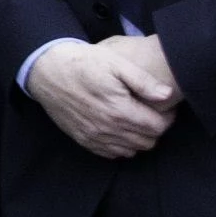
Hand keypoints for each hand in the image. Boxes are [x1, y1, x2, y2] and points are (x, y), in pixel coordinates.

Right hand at [27, 40, 179, 158]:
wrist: (47, 70)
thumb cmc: (84, 63)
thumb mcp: (116, 62)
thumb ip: (144, 81)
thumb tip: (168, 95)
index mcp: (120, 110)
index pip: (158, 127)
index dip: (167, 117)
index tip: (164, 107)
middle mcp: (108, 129)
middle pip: (147, 141)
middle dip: (154, 129)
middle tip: (150, 112)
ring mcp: (94, 137)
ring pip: (131, 150)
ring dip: (138, 138)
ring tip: (135, 119)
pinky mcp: (83, 140)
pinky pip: (112, 153)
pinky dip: (121, 145)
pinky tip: (119, 128)